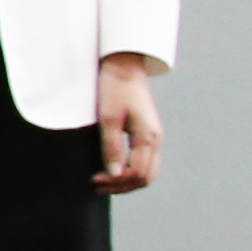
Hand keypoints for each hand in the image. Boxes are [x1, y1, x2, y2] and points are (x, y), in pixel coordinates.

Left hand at [94, 56, 165, 194]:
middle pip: (146, 176)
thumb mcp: (108, 117)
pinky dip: (130, 170)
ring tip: (104, 181)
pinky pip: (144, 160)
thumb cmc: (115, 88)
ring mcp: (153, 136)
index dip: (117, 181)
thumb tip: (114, 173)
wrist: (124, 65)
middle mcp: (156, 139)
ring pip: (147, 170)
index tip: (95, 179)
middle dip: (123, 186)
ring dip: (127, 180)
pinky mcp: (147, 132)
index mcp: (148, 136)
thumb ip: (112, 146)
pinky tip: (113, 168)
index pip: (138, 172)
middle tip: (98, 185)